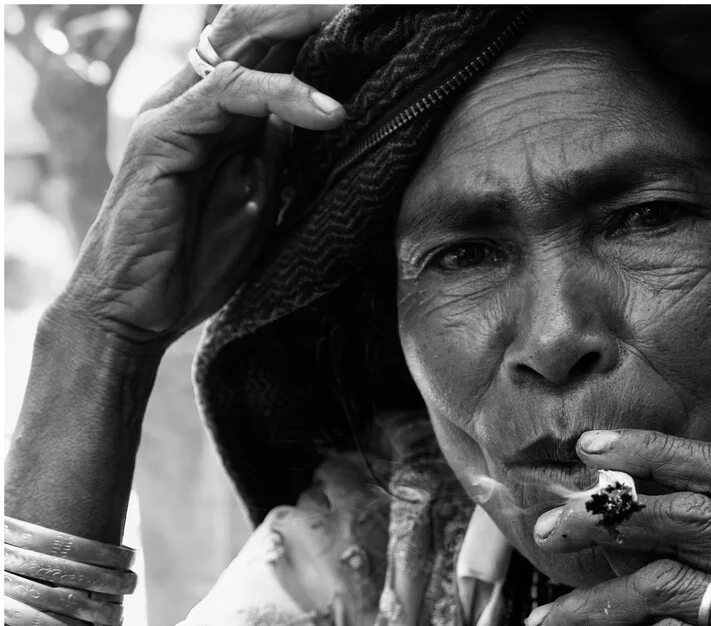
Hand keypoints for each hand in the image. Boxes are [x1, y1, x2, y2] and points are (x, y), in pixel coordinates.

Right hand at [51, 5, 345, 350]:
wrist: (137, 310)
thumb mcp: (259, 200)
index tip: (374, 28)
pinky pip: (227, 91)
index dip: (314, 31)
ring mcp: (174, 111)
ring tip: (360, 30)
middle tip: (371, 9)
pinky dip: (282, 93)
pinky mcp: (163, 133)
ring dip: (304, 33)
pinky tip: (328, 112)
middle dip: (310, 13)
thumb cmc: (195, 262)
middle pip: (252, 27)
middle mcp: (192, 99)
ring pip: (241, 43)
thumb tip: (319, 117)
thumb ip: (277, 154)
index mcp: (217, 113)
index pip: (266, 48)